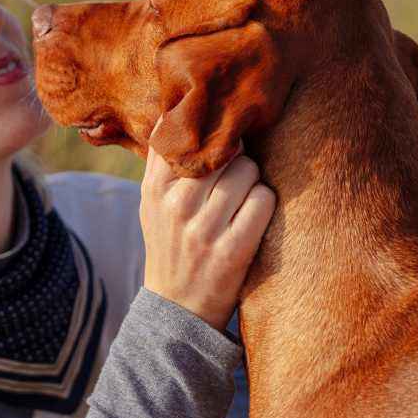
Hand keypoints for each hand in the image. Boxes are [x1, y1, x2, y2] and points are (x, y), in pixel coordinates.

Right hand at [139, 126, 275, 330]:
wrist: (178, 310)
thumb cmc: (170, 244)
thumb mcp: (152, 203)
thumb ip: (162, 159)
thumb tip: (177, 108)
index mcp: (155, 188)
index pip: (185, 134)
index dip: (209, 129)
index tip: (219, 131)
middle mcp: (177, 205)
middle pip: (226, 149)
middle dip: (237, 157)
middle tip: (234, 174)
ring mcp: (204, 229)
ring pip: (248, 171)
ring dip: (253, 180)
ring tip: (242, 197)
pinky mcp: (233, 251)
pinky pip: (263, 200)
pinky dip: (265, 202)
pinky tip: (254, 215)